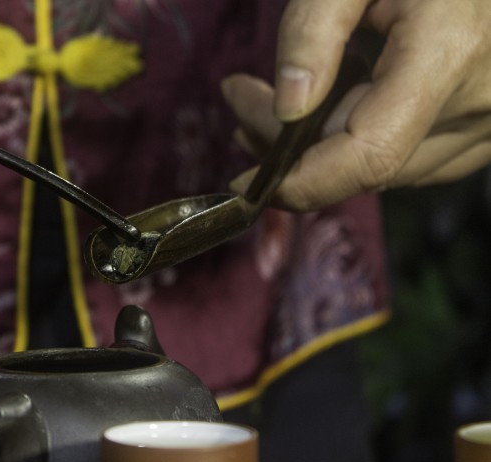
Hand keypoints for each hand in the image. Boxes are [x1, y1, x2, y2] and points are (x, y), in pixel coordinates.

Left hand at [223, 0, 490, 211]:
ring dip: (317, 152)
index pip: (368, 156)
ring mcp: (485, 126)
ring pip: (381, 172)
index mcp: (446, 54)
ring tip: (268, 110)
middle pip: (359, 164)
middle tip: (241, 101)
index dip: (301, 183)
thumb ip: (312, 32)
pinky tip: (324, 117)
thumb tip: (287, 111)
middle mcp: (475, 105)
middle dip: (288, 147)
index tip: (244, 183)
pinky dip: (356, 150)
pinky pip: (408, 162)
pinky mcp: (481, 133)